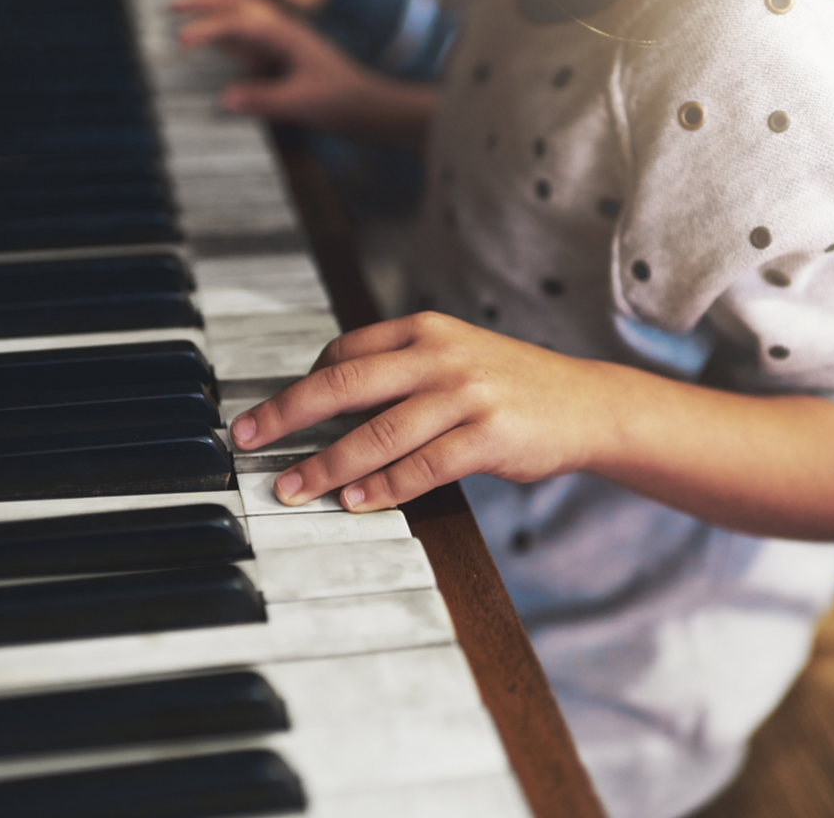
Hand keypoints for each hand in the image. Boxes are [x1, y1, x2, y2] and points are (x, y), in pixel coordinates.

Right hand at [173, 0, 436, 144]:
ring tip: (188, 19)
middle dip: (204, 1)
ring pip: (245, 13)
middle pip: (238, 2)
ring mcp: (285, 39)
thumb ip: (261, 100)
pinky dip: (230, 32)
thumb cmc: (339, 102)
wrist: (368, 106)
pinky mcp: (286, 53)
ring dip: (216, 11)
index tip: (181, 40)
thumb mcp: (299, 104)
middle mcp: (283, 29)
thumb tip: (224, 100)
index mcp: (284, 34)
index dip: (206, 29)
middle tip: (172, 6)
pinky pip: (252, 34)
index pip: (237, 22)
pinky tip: (221, 46)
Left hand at [230, 313, 615, 511]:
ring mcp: (465, 393)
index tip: (268, 415)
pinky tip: (357, 502)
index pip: (344, 352)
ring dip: (327, 465)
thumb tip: (326, 401)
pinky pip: (423, 465)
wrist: (587, 404)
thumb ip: (398, 371)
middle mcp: (439, 354)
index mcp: (424, 330)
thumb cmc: (511, 387)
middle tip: (247, 440)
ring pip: (378, 431)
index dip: (299, 385)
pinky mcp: (489, 435)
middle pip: (345, 383)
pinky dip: (385, 487)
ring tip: (294, 488)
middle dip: (287, 414)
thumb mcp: (454, 358)